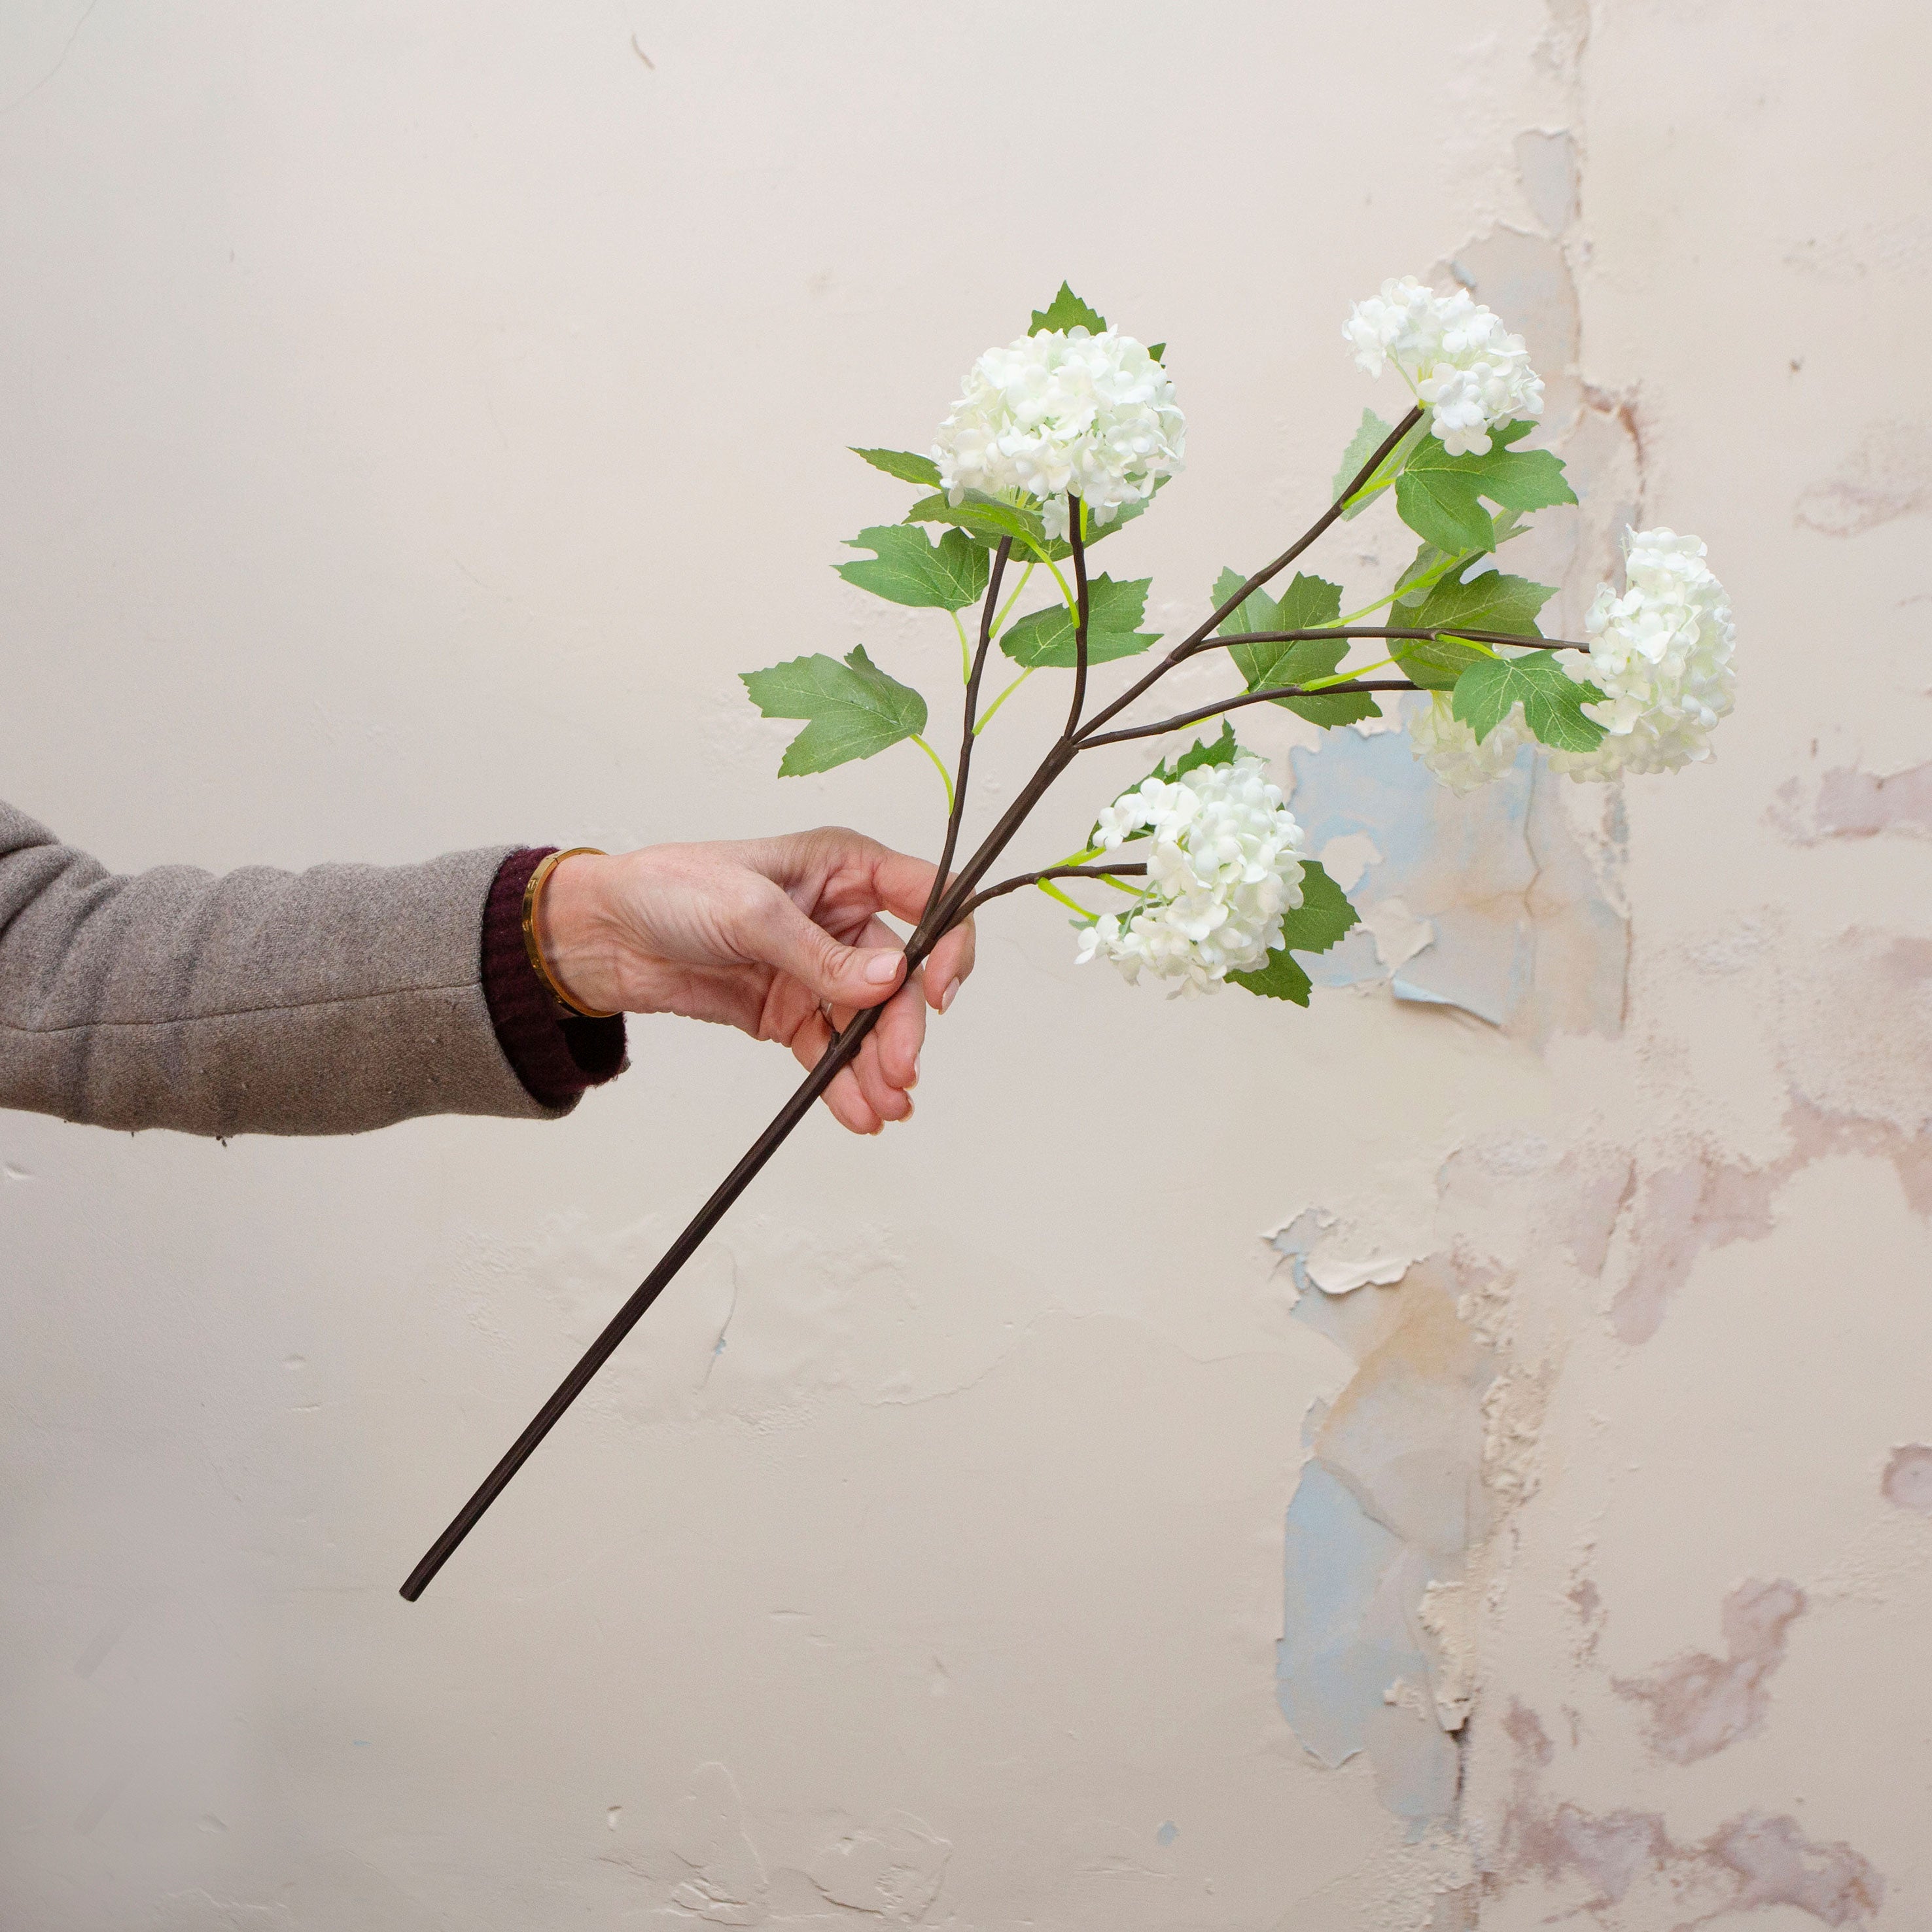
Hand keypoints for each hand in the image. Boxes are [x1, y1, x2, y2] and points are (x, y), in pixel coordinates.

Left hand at [536, 829, 975, 1135]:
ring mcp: (817, 969)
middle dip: (904, 1025)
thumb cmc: (671, 890)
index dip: (949, 941)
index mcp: (845, 868)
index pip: (927, 895)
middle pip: (902, 975)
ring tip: (885, 1106)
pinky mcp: (790, 1012)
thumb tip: (889, 979)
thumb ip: (821, 953)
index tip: (941, 990)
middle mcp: (841, 917)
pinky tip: (857, 1113)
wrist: (606, 937)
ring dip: (879, 1064)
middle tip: (900, 1070)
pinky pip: (830, 1051)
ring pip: (869, 1022)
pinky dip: (844, 1083)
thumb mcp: (749, 911)